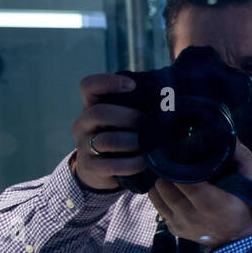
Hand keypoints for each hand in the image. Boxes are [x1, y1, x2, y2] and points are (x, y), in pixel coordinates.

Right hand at [71, 73, 145, 190]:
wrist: (100, 170)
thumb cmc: (119, 135)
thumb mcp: (122, 118)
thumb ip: (136, 106)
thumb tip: (168, 99)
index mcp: (91, 106)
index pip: (89, 86)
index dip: (108, 82)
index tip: (132, 85)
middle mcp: (83, 124)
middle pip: (99, 113)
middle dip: (129, 117)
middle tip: (147, 122)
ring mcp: (84, 146)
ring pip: (107, 140)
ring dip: (133, 141)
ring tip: (149, 144)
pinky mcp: (90, 167)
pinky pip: (112, 165)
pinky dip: (133, 163)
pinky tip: (144, 162)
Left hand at [146, 141, 251, 247]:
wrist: (244, 240)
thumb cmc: (250, 206)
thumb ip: (241, 155)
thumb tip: (223, 131)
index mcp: (210, 202)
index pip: (179, 177)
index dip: (177, 162)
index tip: (182, 152)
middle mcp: (190, 216)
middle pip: (163, 184)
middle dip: (168, 171)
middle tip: (178, 164)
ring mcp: (180, 225)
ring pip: (156, 194)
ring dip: (163, 183)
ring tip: (174, 176)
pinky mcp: (174, 230)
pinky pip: (158, 207)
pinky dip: (163, 196)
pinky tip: (175, 191)